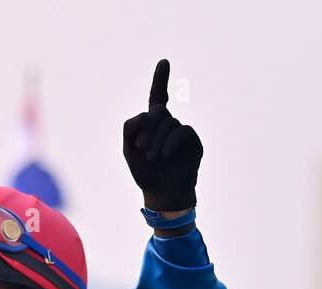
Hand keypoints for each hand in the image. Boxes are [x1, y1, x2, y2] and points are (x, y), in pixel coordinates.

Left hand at [122, 59, 202, 211]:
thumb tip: (147, 113)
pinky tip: (166, 155)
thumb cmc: (144, 172)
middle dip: (147, 128)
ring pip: (169, 123)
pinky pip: (183, 131)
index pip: (157, 97)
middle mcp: (168, 124)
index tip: (164, 62)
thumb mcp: (129, 150)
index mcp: (152, 124)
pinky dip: (171, 142)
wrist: (161, 192)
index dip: (160, 80)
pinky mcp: (193, 140)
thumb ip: (130, 128)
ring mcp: (181, 131)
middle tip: (141, 148)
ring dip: (157, 141)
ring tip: (152, 158)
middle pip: (157, 112)